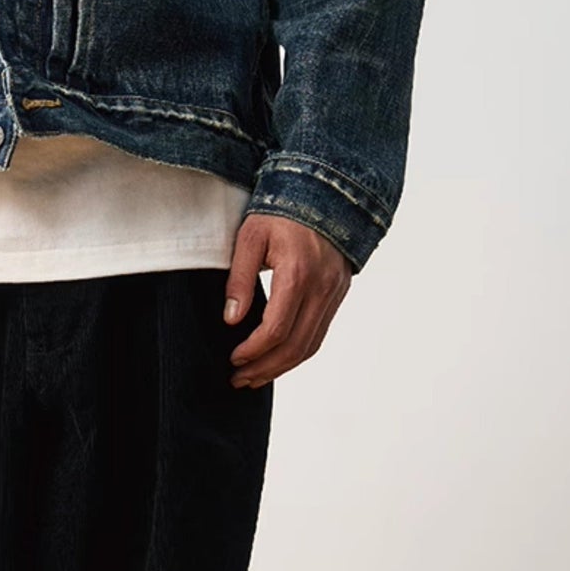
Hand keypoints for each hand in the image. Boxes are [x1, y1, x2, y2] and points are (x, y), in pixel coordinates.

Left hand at [221, 214, 351, 388]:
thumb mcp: (250, 237)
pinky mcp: (338, 293)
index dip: (253, 351)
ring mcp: (334, 292)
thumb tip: (231, 319)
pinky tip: (277, 359)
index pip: (276, 329)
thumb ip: (240, 279)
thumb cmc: (281, 211)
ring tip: (255, 377)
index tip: (233, 360)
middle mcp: (322, 287)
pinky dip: (298, 352)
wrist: (326, 191)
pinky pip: (320, 333)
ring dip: (282, 367)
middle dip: (265, 368)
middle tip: (239, 379)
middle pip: (295, 346)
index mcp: (298, 273)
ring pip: (311, 345)